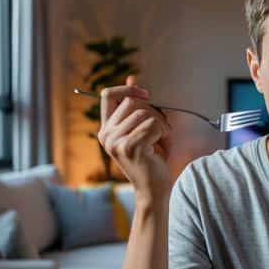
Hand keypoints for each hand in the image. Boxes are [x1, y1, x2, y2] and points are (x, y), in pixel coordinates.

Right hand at [95, 75, 172, 196]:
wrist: (153, 190)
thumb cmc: (150, 160)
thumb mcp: (139, 130)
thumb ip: (134, 106)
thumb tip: (132, 78)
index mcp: (105, 130)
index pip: (108, 95)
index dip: (127, 89)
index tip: (145, 95)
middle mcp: (106, 135)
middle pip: (131, 102)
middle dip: (152, 112)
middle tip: (160, 129)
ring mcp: (115, 141)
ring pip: (145, 113)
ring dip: (160, 125)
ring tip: (160, 140)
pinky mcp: (129, 146)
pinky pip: (152, 125)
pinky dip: (162, 133)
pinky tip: (159, 147)